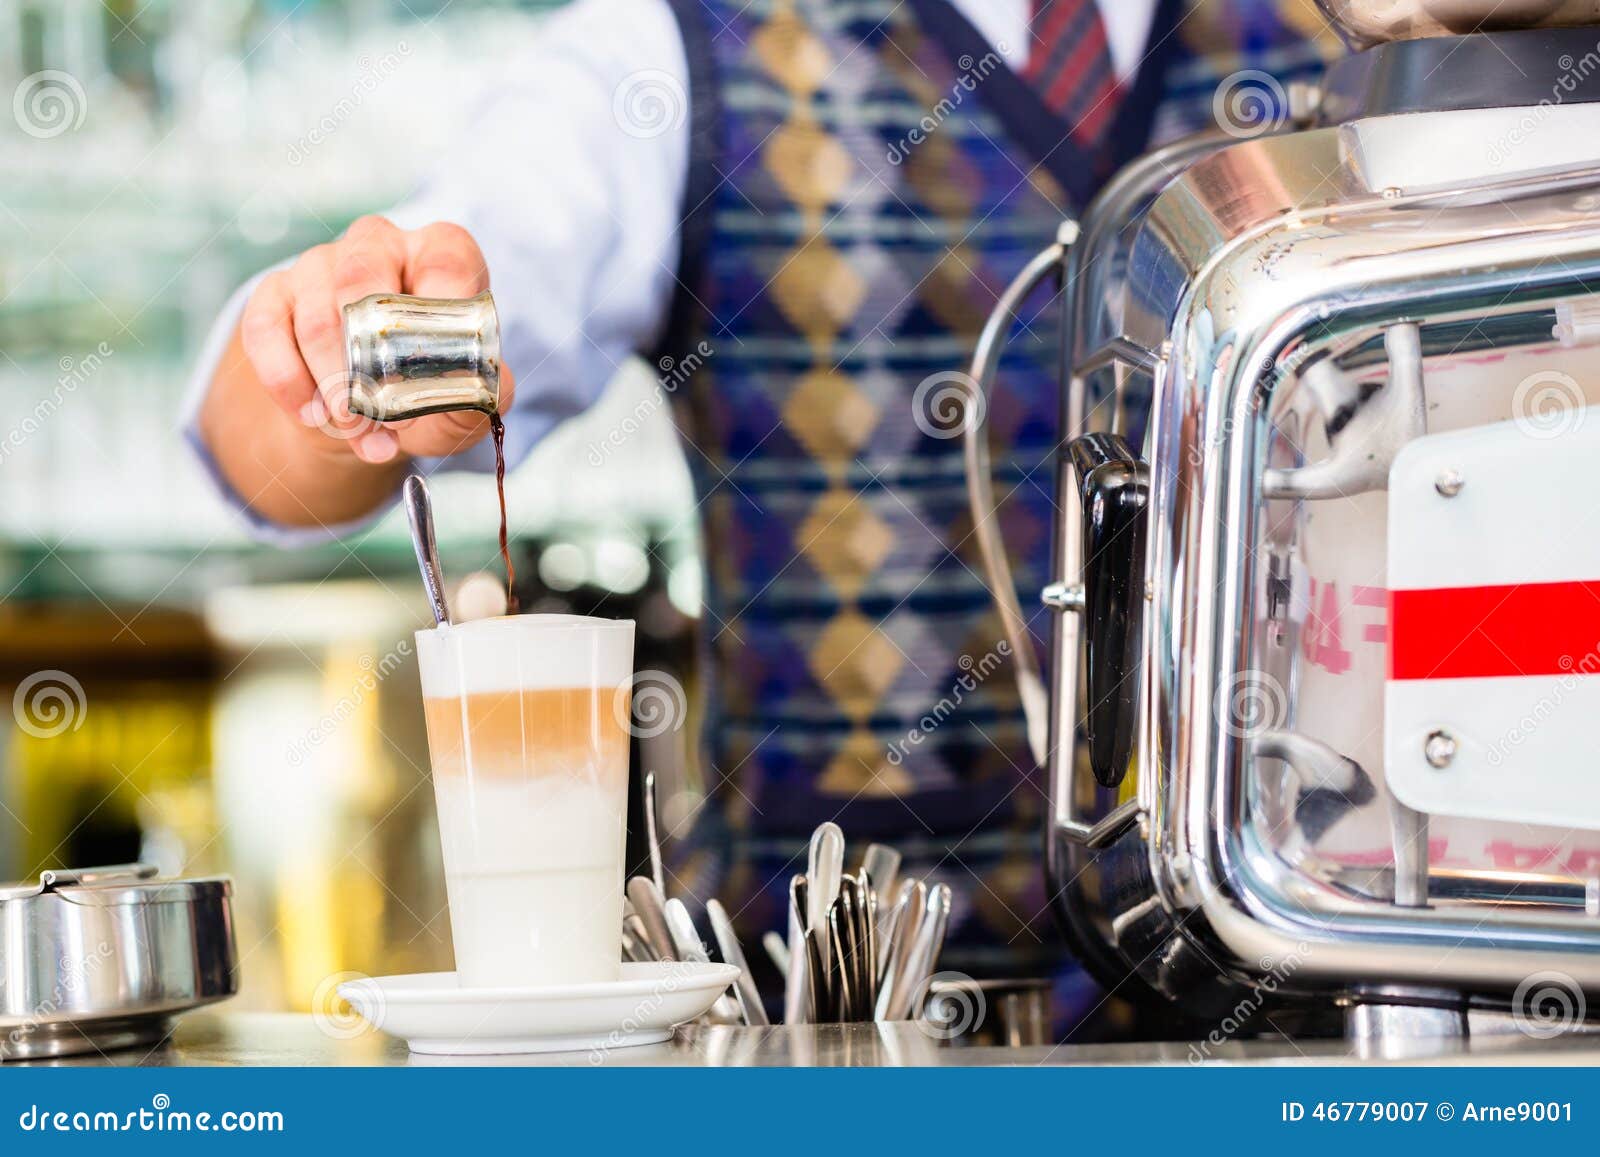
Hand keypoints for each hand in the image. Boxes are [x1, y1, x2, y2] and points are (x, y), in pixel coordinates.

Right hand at [239, 215, 515, 464]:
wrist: (364, 411)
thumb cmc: (424, 390)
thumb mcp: (462, 399)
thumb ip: (479, 395)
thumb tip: (473, 390)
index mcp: (440, 254)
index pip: (446, 261)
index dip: (440, 314)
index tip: (435, 368)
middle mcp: (379, 244)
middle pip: (363, 277)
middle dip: (367, 359)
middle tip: (376, 415)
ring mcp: (321, 263)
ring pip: (316, 315)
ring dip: (332, 382)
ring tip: (353, 428)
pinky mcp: (275, 293)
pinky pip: (267, 330)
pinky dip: (289, 382)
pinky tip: (312, 415)